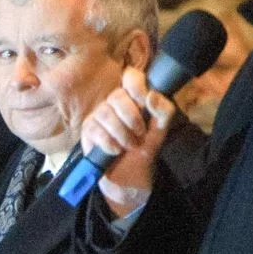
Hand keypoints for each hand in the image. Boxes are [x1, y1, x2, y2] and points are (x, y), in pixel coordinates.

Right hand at [81, 67, 174, 211]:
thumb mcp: (160, 132)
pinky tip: (115, 151)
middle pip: (118, 95)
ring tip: (129, 146)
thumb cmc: (144, 151)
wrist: (130, 178)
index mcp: (134, 98)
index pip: (131, 76)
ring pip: (106, 113)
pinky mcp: (89, 129)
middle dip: (132, 117)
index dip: (136, 85)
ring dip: (122, 133)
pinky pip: (96, 129)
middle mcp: (115, 102)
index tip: (143, 102)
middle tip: (139, 134)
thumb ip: (163, 112)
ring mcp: (100, 114)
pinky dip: (109, 142)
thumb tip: (151, 96)